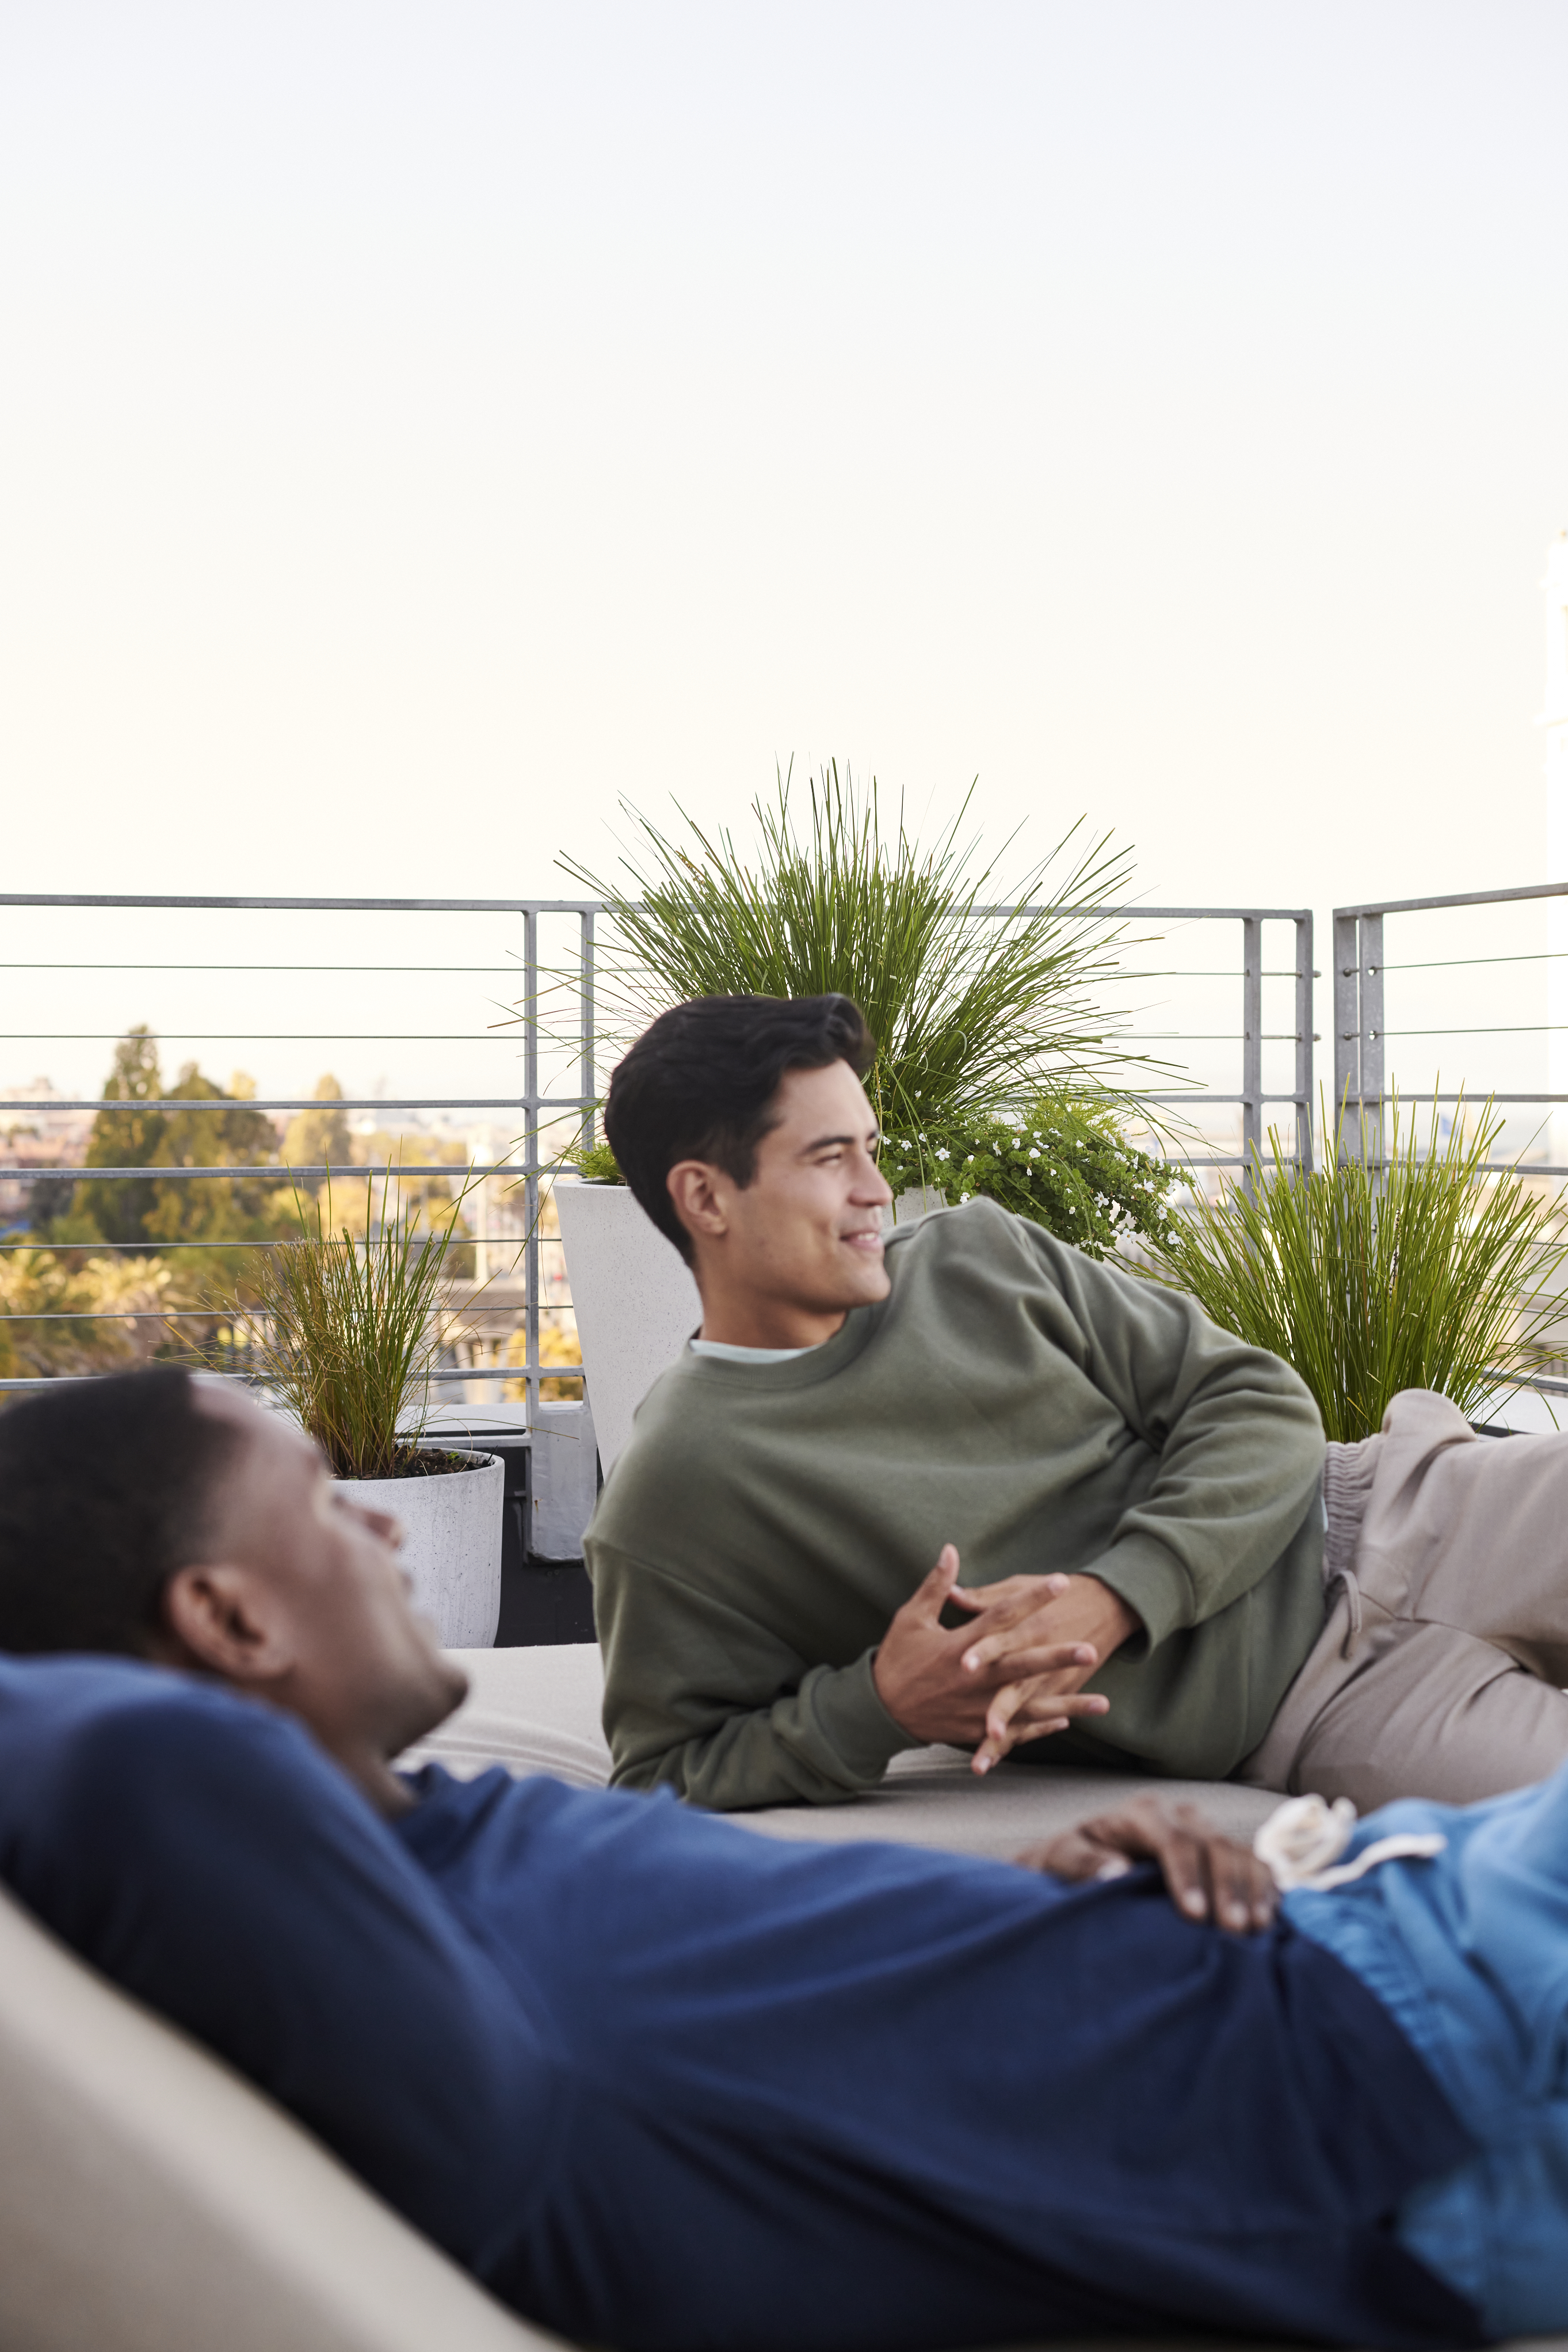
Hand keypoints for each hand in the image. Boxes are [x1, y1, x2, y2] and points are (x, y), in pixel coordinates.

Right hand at [872, 1546, 1112, 1760]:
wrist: (879, 1711)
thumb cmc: (896, 1659)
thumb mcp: (911, 1618)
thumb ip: (936, 1586)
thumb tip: (950, 1550)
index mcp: (961, 1647)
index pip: (1003, 1617)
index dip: (1032, 1598)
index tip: (1060, 1582)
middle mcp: (975, 1679)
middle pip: (1024, 1665)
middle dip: (1058, 1658)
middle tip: (1090, 1649)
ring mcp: (978, 1707)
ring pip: (1030, 1707)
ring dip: (1068, 1704)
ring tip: (1102, 1702)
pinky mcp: (976, 1729)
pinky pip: (1016, 1731)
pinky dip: (1041, 1726)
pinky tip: (1067, 1720)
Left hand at [1014, 1795, 1277, 1933]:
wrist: (1082, 1864)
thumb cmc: (1068, 1863)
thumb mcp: (1061, 1858)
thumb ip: (1082, 1863)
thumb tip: (1115, 1874)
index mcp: (1141, 1813)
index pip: (1172, 1839)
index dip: (1187, 1875)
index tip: (1195, 1915)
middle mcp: (1179, 1816)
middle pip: (1213, 1845)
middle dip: (1227, 1887)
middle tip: (1234, 1930)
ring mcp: (1205, 1832)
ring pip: (1239, 1852)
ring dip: (1252, 1890)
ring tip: (1257, 1929)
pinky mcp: (1222, 1854)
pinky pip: (1254, 1864)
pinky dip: (1265, 1888)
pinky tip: (1271, 1918)